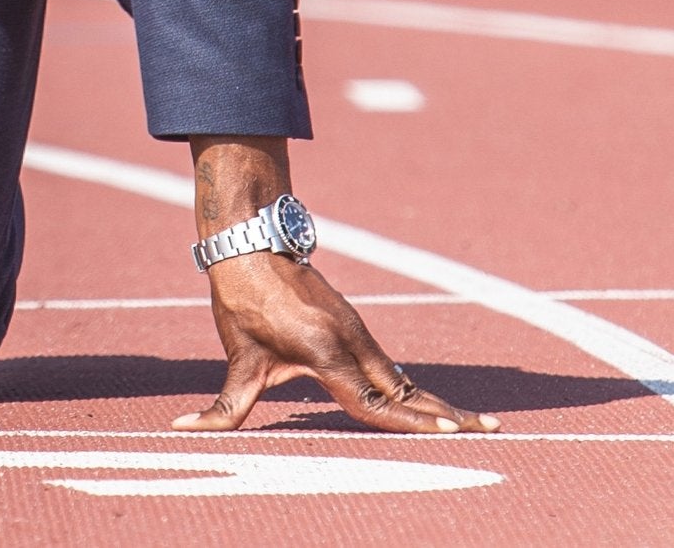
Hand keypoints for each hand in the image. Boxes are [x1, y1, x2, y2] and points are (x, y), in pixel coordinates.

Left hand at [176, 134, 496, 435]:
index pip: (373, 400)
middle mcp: (350, 341)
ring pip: (402, 377)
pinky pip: (390, 365)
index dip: (409, 421)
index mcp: (325, 351)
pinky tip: (435, 406)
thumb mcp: (236, 357)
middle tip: (491, 431)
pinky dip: (416, 388)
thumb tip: (182, 430)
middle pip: (404, 389)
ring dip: (436, 402)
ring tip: (477, 425)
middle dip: (445, 414)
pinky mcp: (355, 326)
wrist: (251, 241)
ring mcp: (356, 332)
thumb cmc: (242, 300)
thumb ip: (224, 406)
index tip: (447, 432)